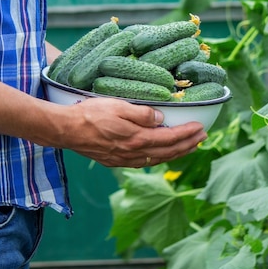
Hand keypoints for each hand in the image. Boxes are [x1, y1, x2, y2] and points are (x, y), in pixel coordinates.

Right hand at [53, 97, 206, 167]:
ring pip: (157, 159)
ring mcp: (123, 159)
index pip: (169, 138)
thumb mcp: (118, 106)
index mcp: (136, 139)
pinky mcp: (115, 161)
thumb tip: (161, 119)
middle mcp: (133, 153)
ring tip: (188, 146)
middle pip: (167, 152)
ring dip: (175, 153)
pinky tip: (161, 154)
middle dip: (187, 145)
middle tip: (202, 138)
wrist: (65, 130)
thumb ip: (141, 114)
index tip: (201, 128)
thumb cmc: (89, 114)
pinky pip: (144, 162)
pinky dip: (158, 157)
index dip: (187, 134)